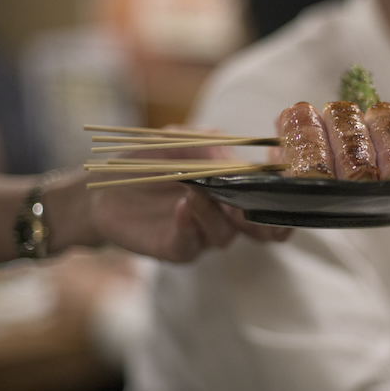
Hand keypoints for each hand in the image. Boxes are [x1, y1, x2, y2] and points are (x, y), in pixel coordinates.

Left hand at [66, 142, 292, 261]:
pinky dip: (192, 224)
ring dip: (217, 213)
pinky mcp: (177, 248)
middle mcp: (226, 213)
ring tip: (196, 191)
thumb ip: (214, 151)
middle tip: (257, 203)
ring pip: (227, 235)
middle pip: (267, 230)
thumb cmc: (148, 159)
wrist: (101, 184)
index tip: (281, 165)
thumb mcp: (183, 142)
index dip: (287, 186)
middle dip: (269, 219)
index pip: (275, 194)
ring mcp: (203, 233)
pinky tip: (183, 206)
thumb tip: (240, 166)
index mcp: (236, 185)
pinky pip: (193, 244)